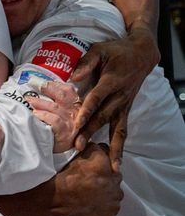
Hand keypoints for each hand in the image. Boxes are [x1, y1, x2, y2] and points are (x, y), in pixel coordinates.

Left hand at [25, 81, 80, 151]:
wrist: (65, 154)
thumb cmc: (58, 133)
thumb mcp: (62, 116)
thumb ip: (57, 103)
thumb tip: (39, 87)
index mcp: (76, 107)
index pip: (68, 90)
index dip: (55, 84)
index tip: (40, 81)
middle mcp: (76, 113)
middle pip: (63, 96)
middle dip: (47, 88)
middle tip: (32, 85)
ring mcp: (71, 124)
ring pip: (55, 107)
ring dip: (40, 102)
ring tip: (28, 100)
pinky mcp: (65, 134)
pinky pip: (54, 121)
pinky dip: (43, 116)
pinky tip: (35, 114)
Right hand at [53, 142, 122, 215]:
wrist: (54, 199)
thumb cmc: (62, 178)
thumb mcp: (75, 157)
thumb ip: (92, 151)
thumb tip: (100, 147)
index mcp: (104, 165)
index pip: (110, 157)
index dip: (102, 163)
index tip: (94, 168)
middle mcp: (114, 182)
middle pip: (115, 177)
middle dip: (106, 179)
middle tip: (91, 184)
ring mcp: (114, 202)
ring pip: (114, 196)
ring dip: (106, 195)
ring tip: (90, 197)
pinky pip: (111, 213)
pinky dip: (103, 211)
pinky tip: (91, 208)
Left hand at [70, 28, 157, 167]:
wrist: (142, 53)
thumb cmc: (117, 51)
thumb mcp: (100, 50)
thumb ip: (86, 63)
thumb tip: (73, 77)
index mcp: (111, 82)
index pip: (96, 99)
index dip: (86, 112)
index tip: (76, 125)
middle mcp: (119, 97)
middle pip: (102, 117)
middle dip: (90, 133)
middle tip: (78, 147)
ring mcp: (124, 105)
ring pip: (116, 129)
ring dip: (110, 147)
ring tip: (108, 166)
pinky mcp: (126, 109)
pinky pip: (123, 130)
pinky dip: (119, 145)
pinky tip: (116, 162)